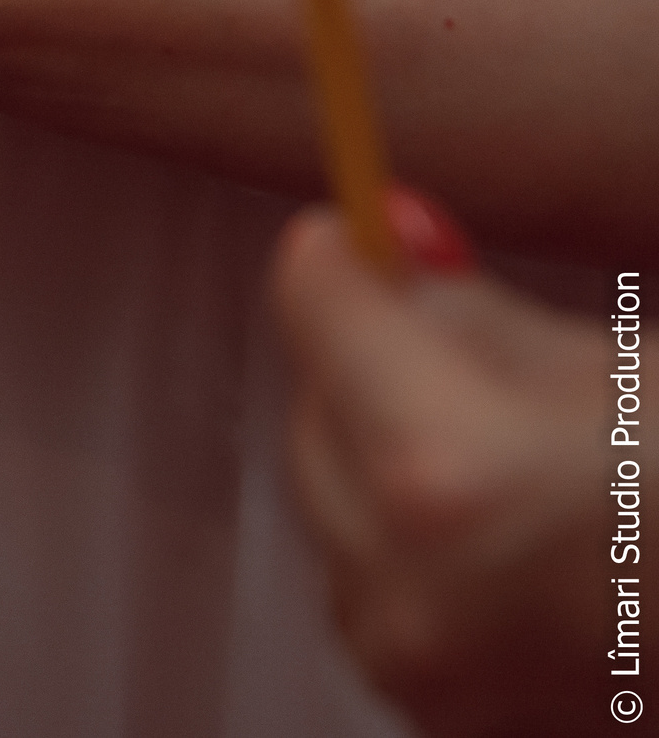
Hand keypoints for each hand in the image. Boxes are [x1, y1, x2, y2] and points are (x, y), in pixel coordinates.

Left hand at [274, 196, 615, 736]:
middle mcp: (404, 580)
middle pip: (317, 413)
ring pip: (336, 505)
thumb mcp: (617, 374)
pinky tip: (525, 564)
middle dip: (373, 372)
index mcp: (446, 471)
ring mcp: (412, 663)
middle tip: (474, 370)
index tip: (358, 243)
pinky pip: (374, 588)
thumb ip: (470, 316)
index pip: (316, 304)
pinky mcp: (431, 715)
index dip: (345, 265)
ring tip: (531, 487)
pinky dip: (418, 558)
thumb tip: (372, 247)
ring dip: (393, 471)